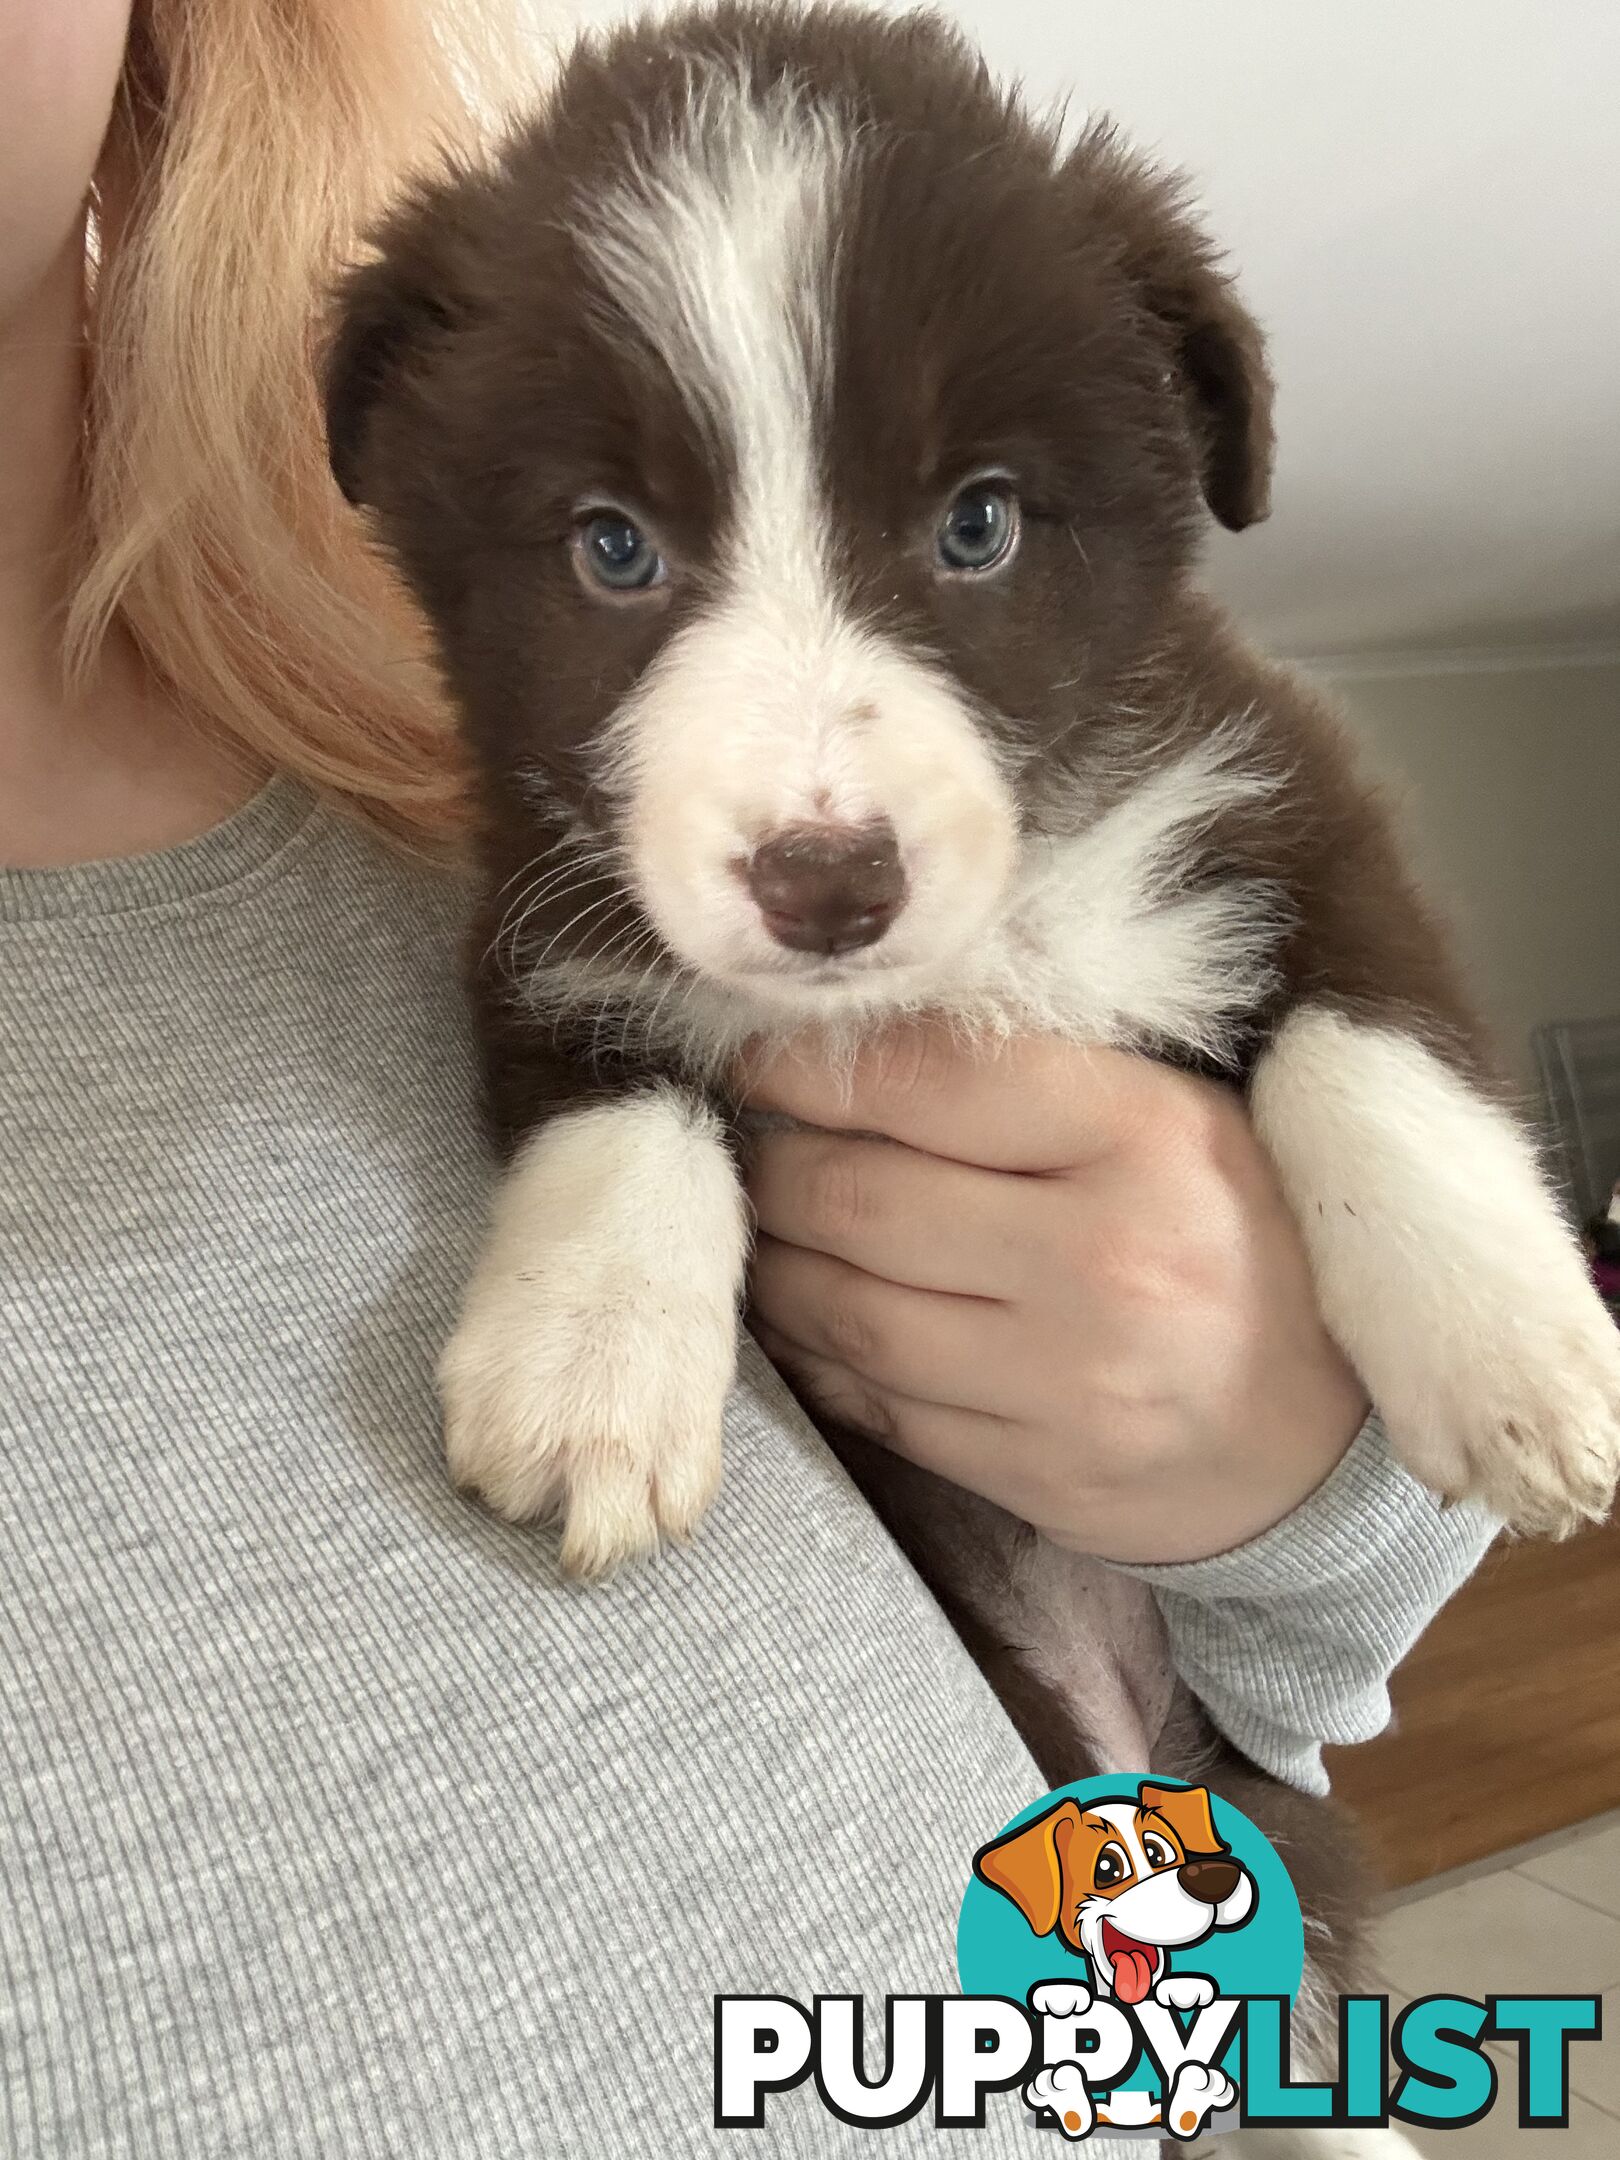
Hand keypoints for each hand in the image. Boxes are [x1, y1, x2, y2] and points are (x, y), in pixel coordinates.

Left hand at [738, 1024, 1367, 1564]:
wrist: (1332, 1443)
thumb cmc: (1241, 1242)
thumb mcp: (1181, 1119)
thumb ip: (1036, 1076)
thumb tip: (859, 1036)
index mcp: (1147, 1135)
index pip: (925, 1078)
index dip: (811, 1062)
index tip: (760, 1056)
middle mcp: (1104, 1258)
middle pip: (861, 1195)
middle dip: (778, 1165)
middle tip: (757, 1143)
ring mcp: (1067, 1381)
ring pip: (847, 1308)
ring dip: (780, 1262)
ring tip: (769, 1226)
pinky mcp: (1035, 1471)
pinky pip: (878, 1402)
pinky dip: (819, 1354)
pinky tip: (807, 1315)